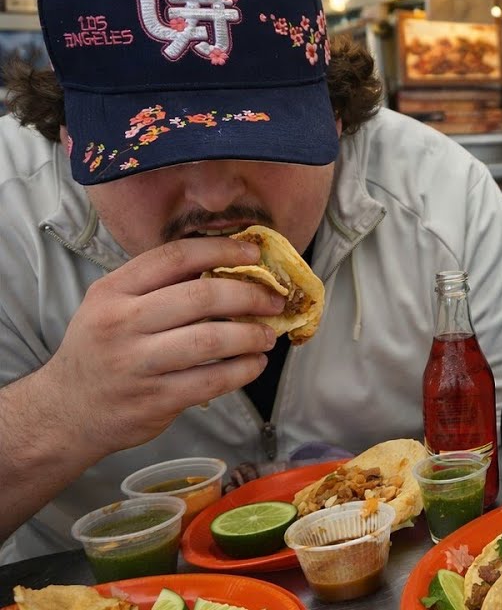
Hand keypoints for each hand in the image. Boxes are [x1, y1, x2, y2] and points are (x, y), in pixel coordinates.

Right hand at [36, 238, 284, 457]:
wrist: (67, 411)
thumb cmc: (102, 350)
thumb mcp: (111, 305)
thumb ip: (158, 285)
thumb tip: (227, 265)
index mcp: (112, 292)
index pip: (175, 257)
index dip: (222, 251)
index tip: (254, 254)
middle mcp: (121, 324)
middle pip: (201, 297)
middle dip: (249, 296)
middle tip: (273, 300)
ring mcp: (138, 364)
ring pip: (211, 340)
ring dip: (251, 335)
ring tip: (267, 334)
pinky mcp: (156, 400)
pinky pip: (212, 380)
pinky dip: (243, 369)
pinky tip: (254, 363)